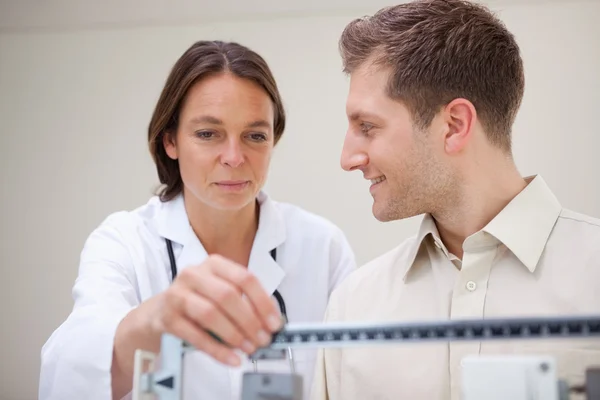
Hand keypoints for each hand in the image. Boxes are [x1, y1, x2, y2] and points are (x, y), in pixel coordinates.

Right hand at [151, 254, 282, 365]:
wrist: (159, 311)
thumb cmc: (198, 300)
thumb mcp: (220, 291)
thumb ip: (245, 302)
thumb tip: (271, 323)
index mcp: (214, 264)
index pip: (244, 278)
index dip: (263, 302)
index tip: (274, 323)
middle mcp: (194, 274)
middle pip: (228, 296)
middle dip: (250, 321)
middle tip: (263, 339)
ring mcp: (177, 295)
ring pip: (211, 314)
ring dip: (234, 335)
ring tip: (249, 349)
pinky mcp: (167, 318)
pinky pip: (196, 336)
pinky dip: (217, 350)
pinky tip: (232, 359)